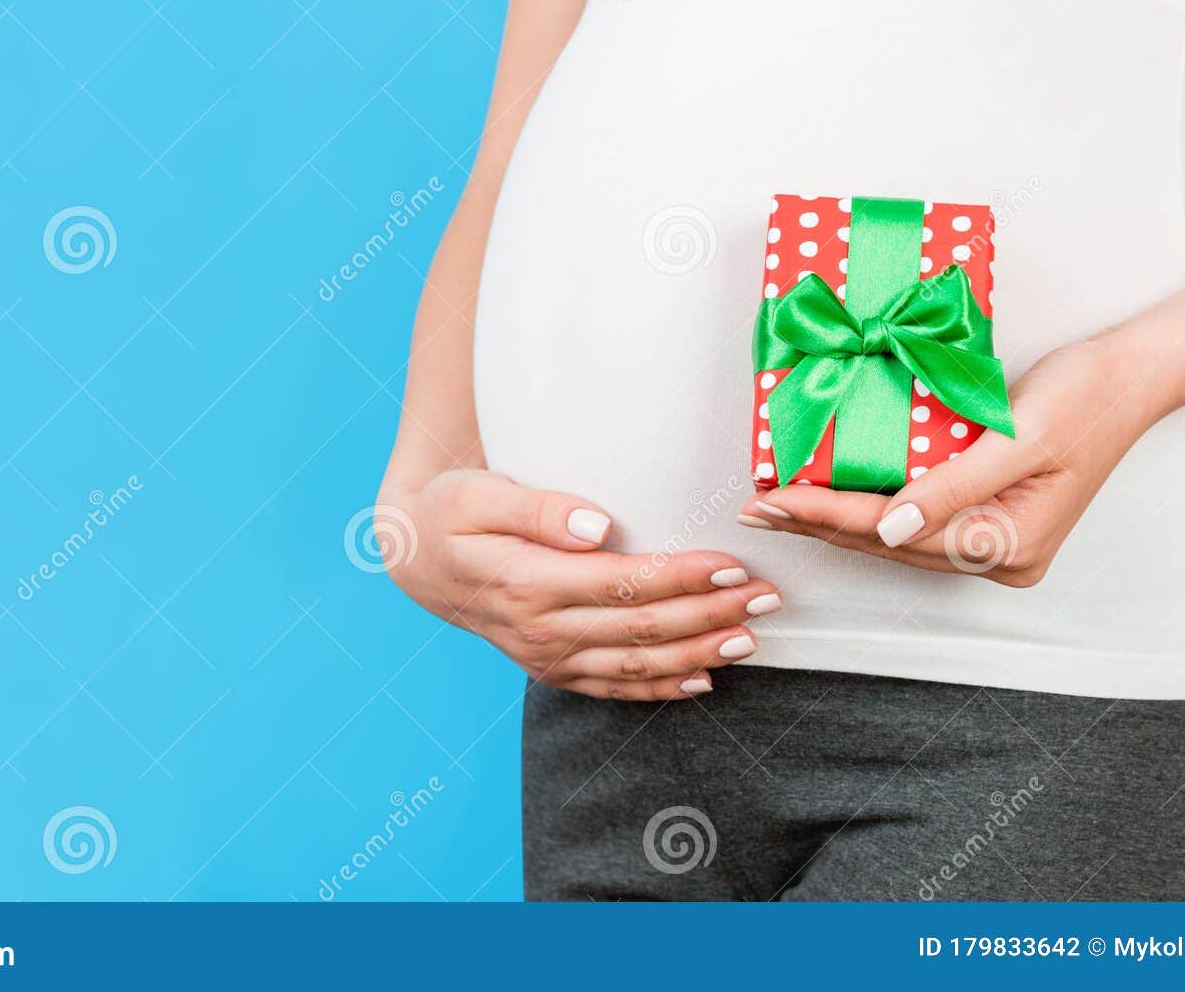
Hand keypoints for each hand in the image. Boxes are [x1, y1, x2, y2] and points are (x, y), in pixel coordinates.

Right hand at [379, 470, 778, 699]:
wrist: (417, 559)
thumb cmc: (450, 512)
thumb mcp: (478, 494)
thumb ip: (537, 509)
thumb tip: (597, 524)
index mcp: (526, 585)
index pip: (620, 585)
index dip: (680, 578)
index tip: (730, 563)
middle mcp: (540, 632)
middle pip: (640, 630)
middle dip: (709, 614)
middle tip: (766, 596)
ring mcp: (547, 658)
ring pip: (636, 666)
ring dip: (699, 653)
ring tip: (752, 636)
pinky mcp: (553, 670)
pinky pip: (614, 688)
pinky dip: (662, 689)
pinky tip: (705, 679)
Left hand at [738, 338, 1156, 586]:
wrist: (1132, 376)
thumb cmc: (1085, 396)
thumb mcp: (1019, 436)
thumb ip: (955, 486)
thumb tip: (889, 529)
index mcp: (1010, 544)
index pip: (896, 533)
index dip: (828, 517)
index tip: (773, 501)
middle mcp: (1000, 555)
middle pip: (889, 543)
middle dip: (819, 523)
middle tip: (756, 506)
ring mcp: (995, 540)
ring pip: (896, 536)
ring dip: (837, 519)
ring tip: (779, 503)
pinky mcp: (989, 517)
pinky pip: (915, 517)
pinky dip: (869, 506)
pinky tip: (830, 495)